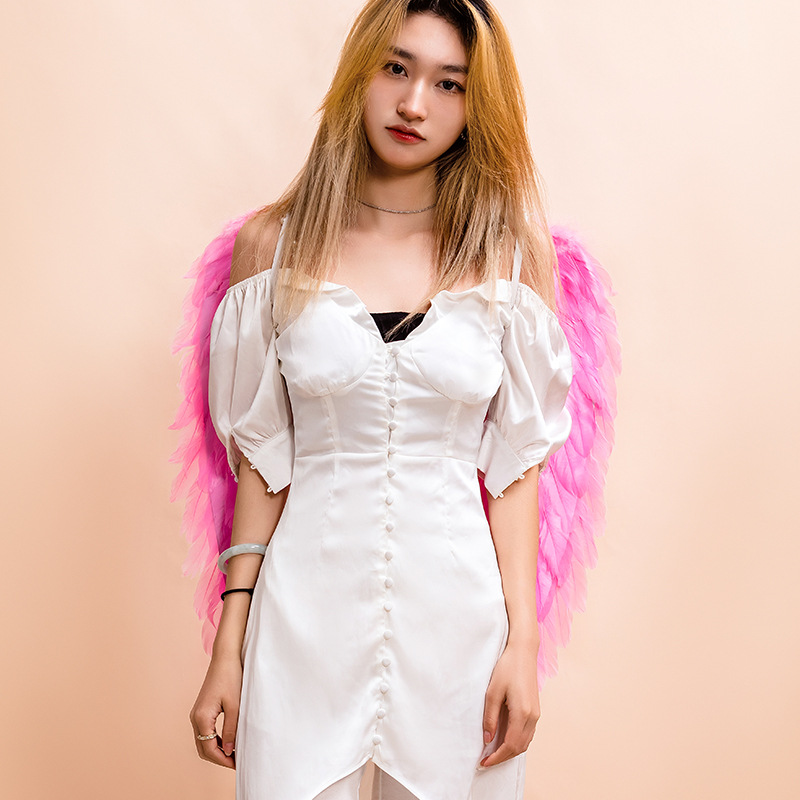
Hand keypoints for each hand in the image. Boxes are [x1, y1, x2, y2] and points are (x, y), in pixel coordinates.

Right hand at [189, 655, 243, 769]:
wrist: (225, 657)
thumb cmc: (231, 677)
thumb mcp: (235, 706)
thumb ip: (231, 730)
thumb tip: (230, 751)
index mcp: (202, 717)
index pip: (210, 749)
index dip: (223, 760)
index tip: (237, 765)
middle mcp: (195, 717)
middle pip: (203, 748)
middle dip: (219, 758)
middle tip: (236, 762)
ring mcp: (196, 714)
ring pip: (203, 741)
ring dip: (216, 750)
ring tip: (234, 754)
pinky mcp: (201, 710)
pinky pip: (205, 732)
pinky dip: (215, 740)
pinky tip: (229, 741)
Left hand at [479, 639, 540, 768]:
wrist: (523, 652)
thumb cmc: (507, 668)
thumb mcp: (492, 692)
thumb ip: (490, 718)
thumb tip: (488, 739)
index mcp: (522, 713)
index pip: (510, 745)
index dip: (496, 757)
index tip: (483, 762)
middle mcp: (532, 717)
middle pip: (519, 748)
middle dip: (502, 757)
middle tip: (485, 761)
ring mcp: (536, 714)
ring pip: (525, 743)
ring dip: (509, 751)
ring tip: (492, 753)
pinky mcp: (535, 710)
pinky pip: (527, 733)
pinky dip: (516, 742)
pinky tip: (504, 740)